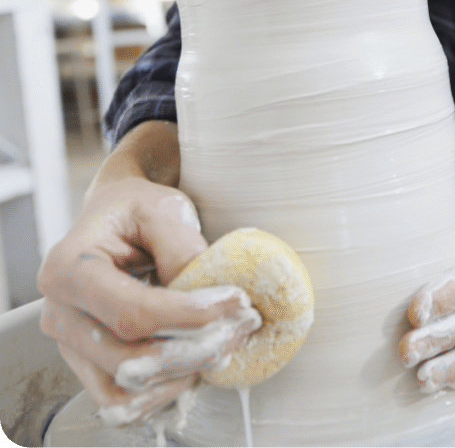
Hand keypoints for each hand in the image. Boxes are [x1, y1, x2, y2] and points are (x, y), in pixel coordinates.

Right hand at [37, 174, 254, 425]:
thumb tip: (204, 295)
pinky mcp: (87, 364)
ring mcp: (70, 345)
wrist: (116, 216)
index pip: (132, 312)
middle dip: (193, 350)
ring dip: (181, 375)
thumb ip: (181, 248)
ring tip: (221, 344)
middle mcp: (60, 313)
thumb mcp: (162, 207)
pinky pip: (120, 401)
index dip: (189, 315)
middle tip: (240, 326)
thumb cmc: (135, 208)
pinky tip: (193, 363)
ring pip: (125, 390)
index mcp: (68, 269)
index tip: (236, 302)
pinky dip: (162, 392)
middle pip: (129, 359)